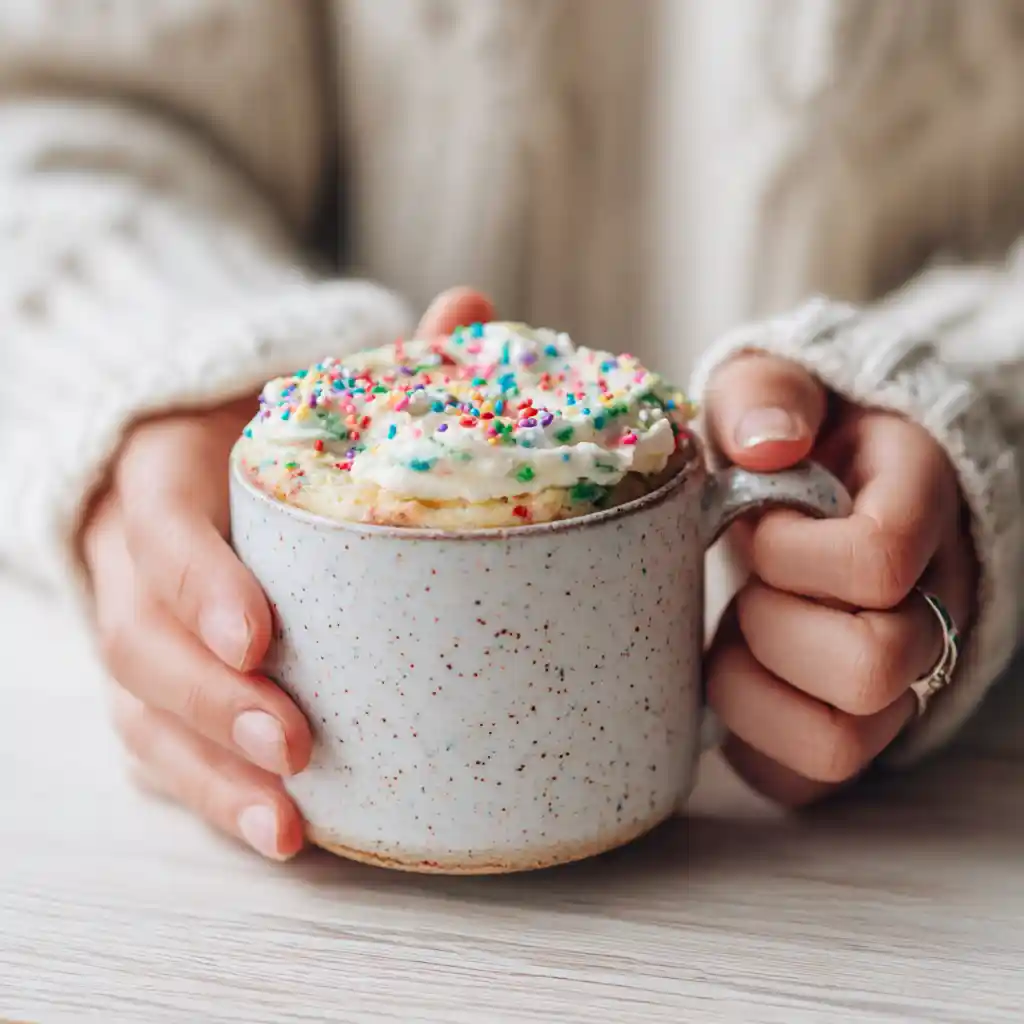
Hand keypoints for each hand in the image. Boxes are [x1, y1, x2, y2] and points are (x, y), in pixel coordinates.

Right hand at [84, 287, 494, 858]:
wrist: (185, 460)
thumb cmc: (258, 430)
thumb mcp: (305, 384)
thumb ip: (383, 359)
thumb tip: (473, 309)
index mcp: (162, 473)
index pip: (163, 529)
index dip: (200, 583)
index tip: (261, 634)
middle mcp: (129, 560)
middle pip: (139, 640)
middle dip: (210, 699)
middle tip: (291, 742)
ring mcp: (134, 631)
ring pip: (142, 711)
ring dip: (208, 772)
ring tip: (287, 824)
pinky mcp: (150, 686)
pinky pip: (160, 750)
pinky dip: (210, 794)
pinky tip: (279, 831)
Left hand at [703, 353, 976, 805]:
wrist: (822, 485)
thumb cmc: (793, 440)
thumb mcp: (774, 387)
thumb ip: (767, 394)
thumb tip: (767, 445)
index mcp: (920, 508)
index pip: (878, 558)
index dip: (791, 548)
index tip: (756, 516)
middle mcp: (929, 605)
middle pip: (873, 665)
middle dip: (773, 623)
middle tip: (746, 582)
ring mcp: (896, 679)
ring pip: (842, 742)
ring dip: (752, 689)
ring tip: (734, 630)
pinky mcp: (846, 725)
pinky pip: (801, 779)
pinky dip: (747, 740)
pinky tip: (730, 674)